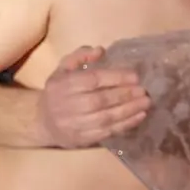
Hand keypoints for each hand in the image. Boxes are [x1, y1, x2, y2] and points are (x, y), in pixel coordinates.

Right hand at [34, 46, 148, 147]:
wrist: (43, 121)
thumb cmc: (59, 91)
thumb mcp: (63, 69)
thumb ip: (79, 56)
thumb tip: (100, 50)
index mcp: (63, 85)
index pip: (92, 80)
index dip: (115, 78)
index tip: (135, 76)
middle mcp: (68, 105)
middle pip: (100, 100)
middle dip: (125, 95)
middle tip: (144, 91)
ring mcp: (75, 124)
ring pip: (105, 118)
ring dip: (129, 111)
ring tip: (146, 103)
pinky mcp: (82, 139)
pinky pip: (107, 132)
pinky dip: (125, 125)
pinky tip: (139, 117)